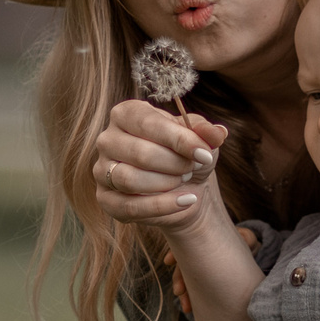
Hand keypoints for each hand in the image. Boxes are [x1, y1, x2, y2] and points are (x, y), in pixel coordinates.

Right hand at [95, 100, 228, 236]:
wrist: (186, 188)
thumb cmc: (187, 155)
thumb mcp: (201, 139)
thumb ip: (206, 132)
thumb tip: (217, 133)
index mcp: (126, 114)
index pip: (148, 123)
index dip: (180, 140)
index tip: (205, 154)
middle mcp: (107, 139)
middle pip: (140, 153)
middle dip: (175, 164)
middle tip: (192, 168)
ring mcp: (101, 170)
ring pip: (129, 179)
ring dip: (166, 183)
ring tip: (183, 180)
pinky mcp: (105, 199)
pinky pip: (128, 206)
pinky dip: (162, 206)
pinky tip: (185, 200)